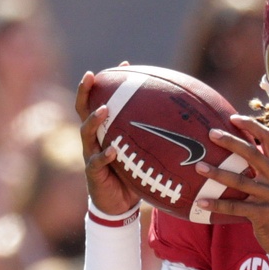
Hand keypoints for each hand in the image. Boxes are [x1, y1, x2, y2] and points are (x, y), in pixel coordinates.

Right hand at [76, 70, 141, 215]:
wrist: (119, 204)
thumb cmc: (132, 175)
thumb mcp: (143, 152)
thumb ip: (155, 138)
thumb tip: (185, 122)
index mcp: (105, 131)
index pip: (103, 101)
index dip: (112, 83)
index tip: (123, 64)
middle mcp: (94, 140)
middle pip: (83, 110)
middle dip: (85, 92)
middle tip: (91, 76)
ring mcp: (91, 155)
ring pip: (87, 133)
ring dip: (94, 120)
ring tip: (104, 110)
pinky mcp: (94, 173)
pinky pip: (97, 162)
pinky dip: (105, 155)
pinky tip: (113, 150)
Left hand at [196, 114, 268, 253]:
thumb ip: (265, 164)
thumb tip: (238, 144)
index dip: (251, 125)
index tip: (232, 118)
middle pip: (253, 154)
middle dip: (231, 142)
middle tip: (211, 133)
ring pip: (240, 181)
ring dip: (217, 173)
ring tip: (198, 166)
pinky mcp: (263, 214)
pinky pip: (236, 207)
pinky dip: (217, 204)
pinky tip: (201, 201)